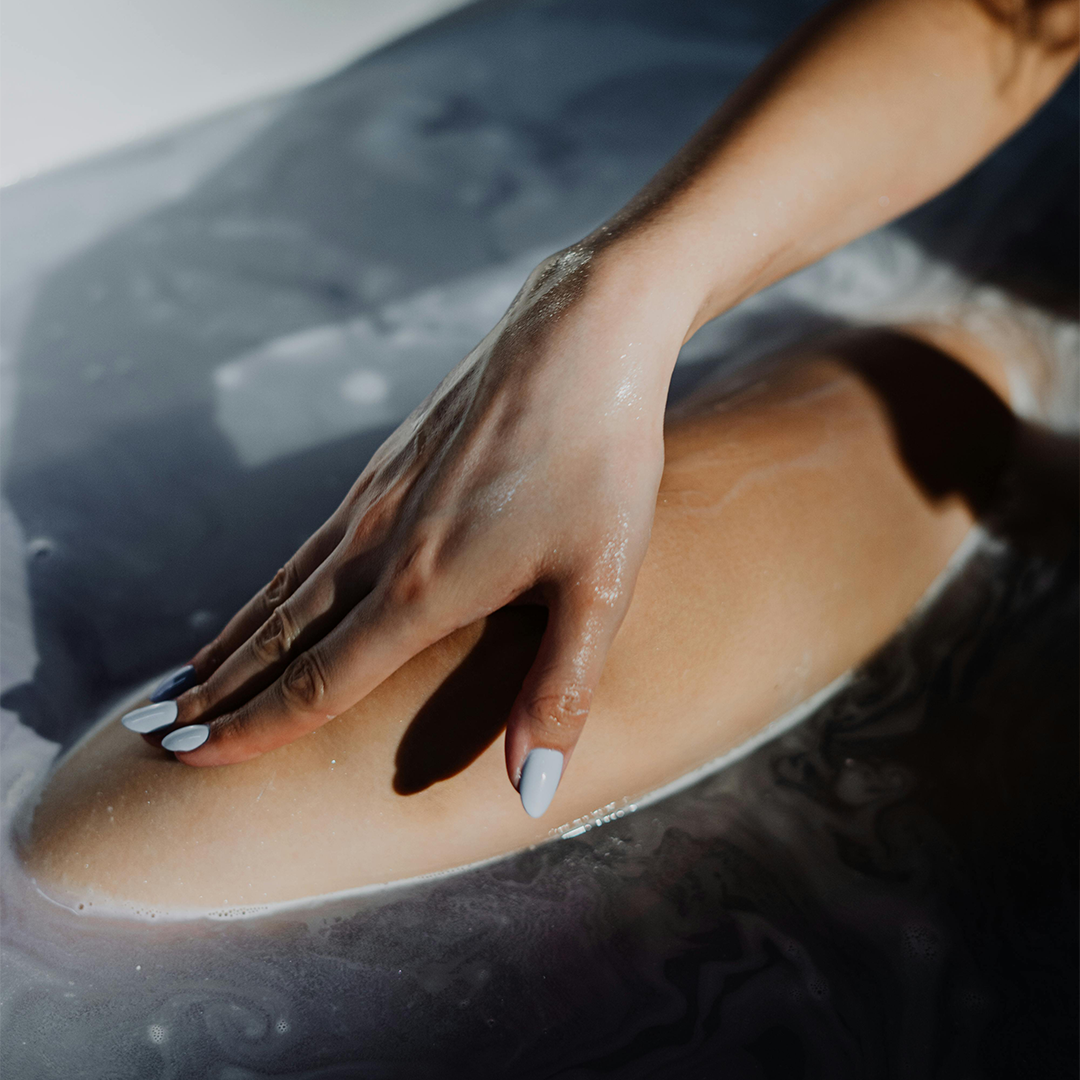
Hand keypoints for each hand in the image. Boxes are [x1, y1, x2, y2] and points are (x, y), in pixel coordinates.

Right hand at [142, 243, 692, 813]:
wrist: (582, 333)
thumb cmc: (604, 462)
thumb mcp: (601, 585)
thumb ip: (557, 692)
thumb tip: (528, 797)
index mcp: (425, 589)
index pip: (319, 682)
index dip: (253, 730)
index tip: (188, 761)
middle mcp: (380, 547)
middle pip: (279, 637)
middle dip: (215, 693)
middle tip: (150, 734)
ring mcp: (376, 500)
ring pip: (283, 587)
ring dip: (231, 641)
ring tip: (186, 677)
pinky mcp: (387, 464)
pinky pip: (309, 543)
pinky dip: (271, 585)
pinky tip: (271, 592)